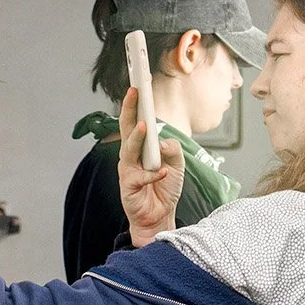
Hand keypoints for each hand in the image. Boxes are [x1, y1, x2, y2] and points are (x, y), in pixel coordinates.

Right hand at [118, 86, 184, 244]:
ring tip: (145, 126)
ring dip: (137, 138)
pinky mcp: (128, 186)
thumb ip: (172, 149)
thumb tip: (162, 141)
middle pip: (127, 128)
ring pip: (130, 149)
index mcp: (141, 148)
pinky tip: (162, 173)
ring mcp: (128, 170)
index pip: (136, 121)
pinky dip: (153, 175)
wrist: (159, 217)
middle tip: (134, 93)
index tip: (137, 88)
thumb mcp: (177, 165)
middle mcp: (131, 156)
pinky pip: (141, 176)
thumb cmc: (164, 189)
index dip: (135, 105)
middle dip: (130, 110)